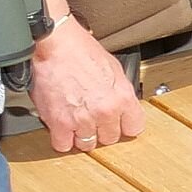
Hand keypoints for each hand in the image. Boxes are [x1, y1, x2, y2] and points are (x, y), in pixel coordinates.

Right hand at [28, 23, 144, 153]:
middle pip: (110, 138)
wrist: (56, 46)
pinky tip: (61, 127)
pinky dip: (61, 139)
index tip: (118, 123)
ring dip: (81, 135)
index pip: (134, 128)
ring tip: (75, 120)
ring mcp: (83, 119)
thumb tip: (122, 106)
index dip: (124, 125)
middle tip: (92, 117)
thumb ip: (120, 92)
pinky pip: (63, 145)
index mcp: (122, 97)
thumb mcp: (114, 69)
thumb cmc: (81, 52)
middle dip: (101, 130)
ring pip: (87, 145)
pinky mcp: (59, 123)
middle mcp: (105, 111)